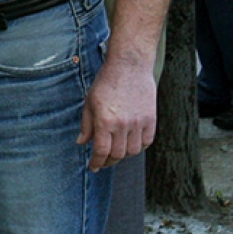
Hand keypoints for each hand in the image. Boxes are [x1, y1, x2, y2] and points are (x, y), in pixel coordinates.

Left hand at [76, 49, 155, 171]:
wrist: (129, 65)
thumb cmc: (106, 82)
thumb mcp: (90, 102)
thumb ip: (86, 124)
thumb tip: (81, 143)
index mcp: (104, 120)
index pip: (101, 151)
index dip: (96, 162)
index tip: (93, 167)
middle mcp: (122, 124)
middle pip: (117, 155)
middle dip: (108, 161)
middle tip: (103, 161)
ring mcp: (138, 122)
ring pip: (132, 151)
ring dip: (123, 156)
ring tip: (117, 152)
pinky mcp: (150, 119)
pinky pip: (146, 142)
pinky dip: (139, 147)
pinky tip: (131, 144)